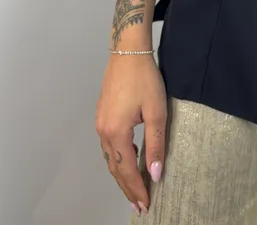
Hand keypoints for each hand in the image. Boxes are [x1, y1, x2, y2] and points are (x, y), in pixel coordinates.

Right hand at [95, 53, 168, 214]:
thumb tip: (155, 172)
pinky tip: (127, 160)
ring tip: (134, 189)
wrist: (128, 51)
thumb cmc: (144, 78)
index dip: (136, 189)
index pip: (126, 170)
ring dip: (121, 175)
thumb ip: (155, 143)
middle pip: (115, 168)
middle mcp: (103, 131)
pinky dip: (117, 159)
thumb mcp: (156, 111)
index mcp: (116, 132)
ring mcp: (100, 123)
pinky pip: (108, 146)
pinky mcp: (101, 115)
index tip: (145, 205)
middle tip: (139, 205)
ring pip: (110, 158)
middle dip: (127, 188)